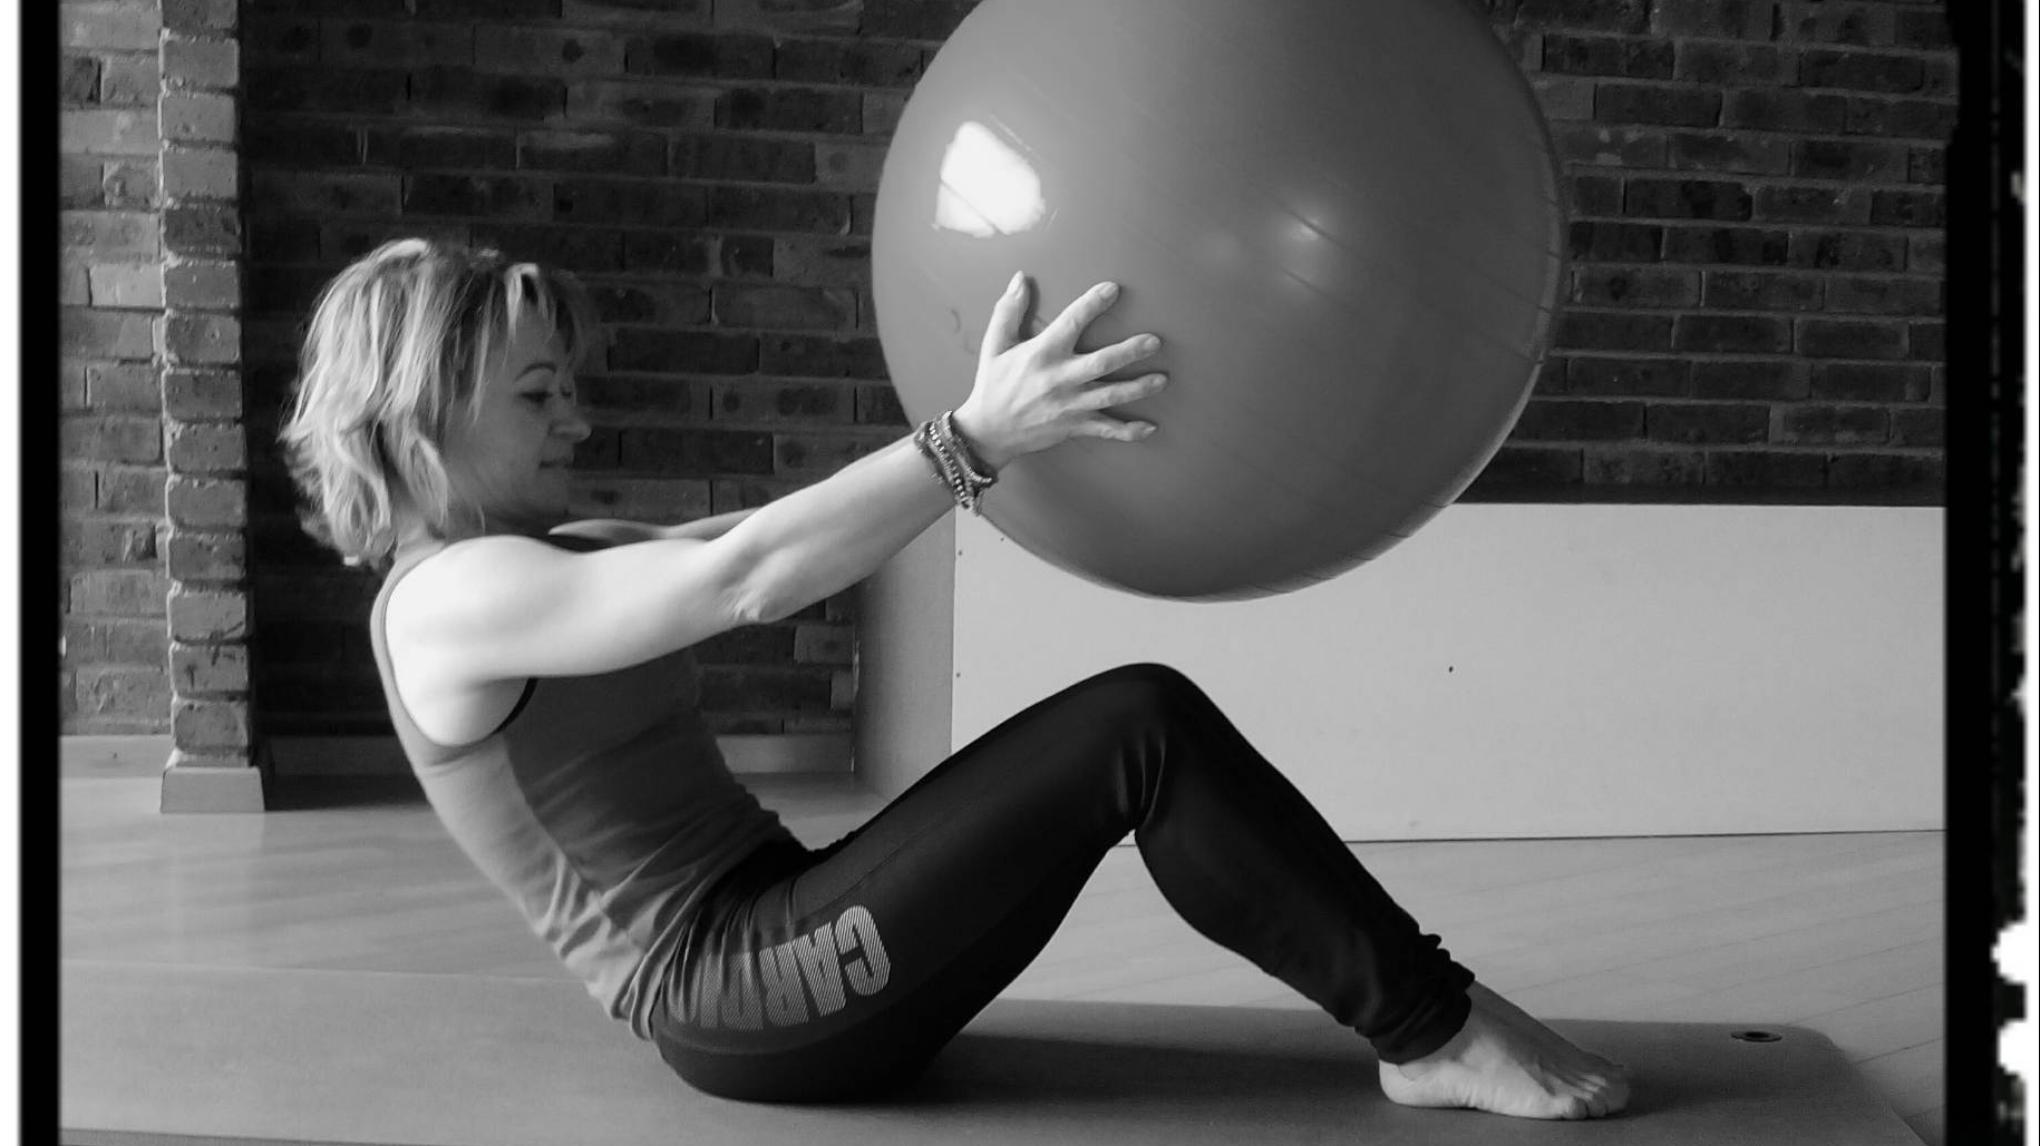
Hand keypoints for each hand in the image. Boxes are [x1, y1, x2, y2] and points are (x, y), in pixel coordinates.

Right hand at [950, 273, 1167, 470]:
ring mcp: (1069, 405)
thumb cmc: (993, 384)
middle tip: (1154, 341)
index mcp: (1042, 354)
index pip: (1071, 323)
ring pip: (1110, 396)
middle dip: (1129, 352)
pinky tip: (1150, 428)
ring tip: (1162, 379)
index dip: (1092, 304)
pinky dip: (1128, 431)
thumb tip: (1021, 277)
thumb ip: (1009, 310)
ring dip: (1138, 388)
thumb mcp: (995, 344)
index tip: (1113, 288)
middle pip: (1101, 363)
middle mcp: (1059, 379)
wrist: (988, 432)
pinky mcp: (1073, 426)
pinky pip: (1105, 430)